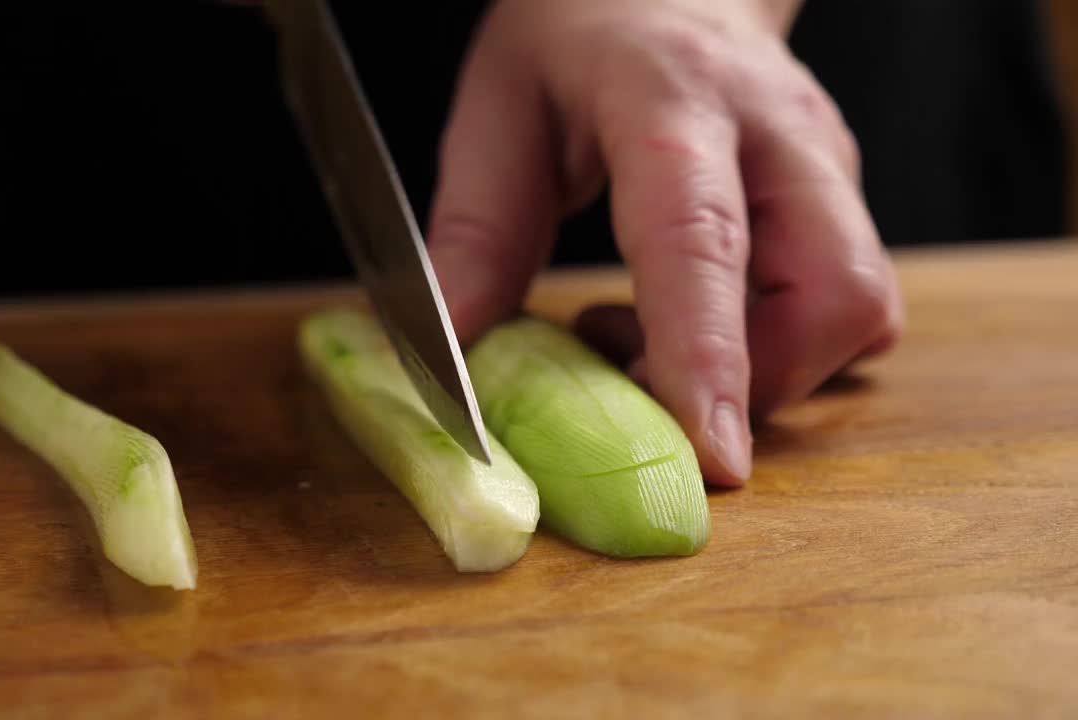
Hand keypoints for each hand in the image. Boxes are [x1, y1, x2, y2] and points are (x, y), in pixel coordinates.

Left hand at [426, 0, 903, 486]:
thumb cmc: (575, 38)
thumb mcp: (498, 111)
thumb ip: (478, 232)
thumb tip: (455, 351)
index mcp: (676, 101)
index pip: (702, 238)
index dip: (707, 357)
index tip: (710, 459)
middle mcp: (779, 136)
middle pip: (831, 292)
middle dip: (753, 382)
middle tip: (630, 377)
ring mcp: (828, 169)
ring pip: (853, 311)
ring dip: (756, 370)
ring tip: (638, 336)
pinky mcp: (843, 202)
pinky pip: (849, 308)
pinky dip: (777, 351)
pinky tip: (693, 322)